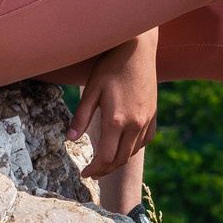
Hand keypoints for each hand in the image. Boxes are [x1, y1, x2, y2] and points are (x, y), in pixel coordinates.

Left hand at [70, 40, 157, 175]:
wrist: (138, 49)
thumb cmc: (111, 66)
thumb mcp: (92, 89)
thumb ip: (81, 116)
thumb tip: (70, 139)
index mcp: (116, 120)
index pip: (105, 156)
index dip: (94, 169)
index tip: (84, 174)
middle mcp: (134, 123)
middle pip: (120, 159)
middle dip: (105, 170)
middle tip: (92, 173)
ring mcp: (146, 119)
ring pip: (133, 152)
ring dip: (118, 161)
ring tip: (105, 164)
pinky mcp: (153, 114)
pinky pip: (144, 140)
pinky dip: (133, 149)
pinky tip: (124, 147)